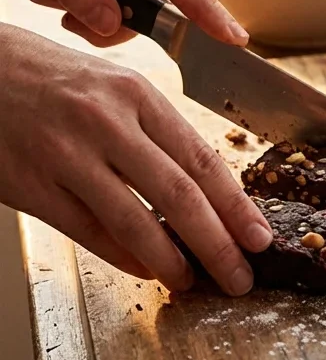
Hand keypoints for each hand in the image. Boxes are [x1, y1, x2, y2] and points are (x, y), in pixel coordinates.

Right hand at [0, 24, 271, 293]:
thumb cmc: (51, 77)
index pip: (202, 160)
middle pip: (179, 195)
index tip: (260, 238)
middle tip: (241, 276)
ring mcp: (66, 156)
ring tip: (194, 282)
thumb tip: (202, 192)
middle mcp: (105, 123)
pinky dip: (124, 257)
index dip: (237, 207)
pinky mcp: (31, 186)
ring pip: (135, 222)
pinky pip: (89, 232)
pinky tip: (147, 270)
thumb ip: (155, 134)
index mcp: (137, 94)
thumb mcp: (113, 86)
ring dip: (172, 261)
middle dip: (218, 244)